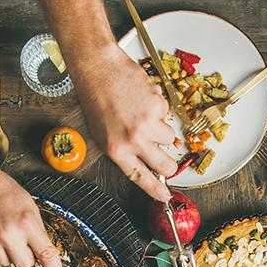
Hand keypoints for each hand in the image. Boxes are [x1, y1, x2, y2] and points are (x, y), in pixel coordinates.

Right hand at [0, 170, 64, 266]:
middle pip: (25, 265)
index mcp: (26, 222)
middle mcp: (8, 233)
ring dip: (9, 253)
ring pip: (6, 262)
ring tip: (4, 231)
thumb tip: (44, 251)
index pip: (45, 253)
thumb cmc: (2, 190)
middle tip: (22, 242)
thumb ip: (37, 230)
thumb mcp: (29, 206)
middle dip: (26, 257)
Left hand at [74, 46, 178, 201]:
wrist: (99, 69)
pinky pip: (166, 114)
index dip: (155, 189)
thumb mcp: (102, 134)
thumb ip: (123, 151)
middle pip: (164, 164)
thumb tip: (141, 163)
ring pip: (168, 138)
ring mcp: (147, 122)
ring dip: (160, 130)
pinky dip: (157, 108)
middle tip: (167, 161)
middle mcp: (133, 139)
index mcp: (116, 150)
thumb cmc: (97, 100)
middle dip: (169, 166)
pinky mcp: (157, 105)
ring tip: (142, 117)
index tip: (165, 197)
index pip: (141, 177)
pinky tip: (141, 100)